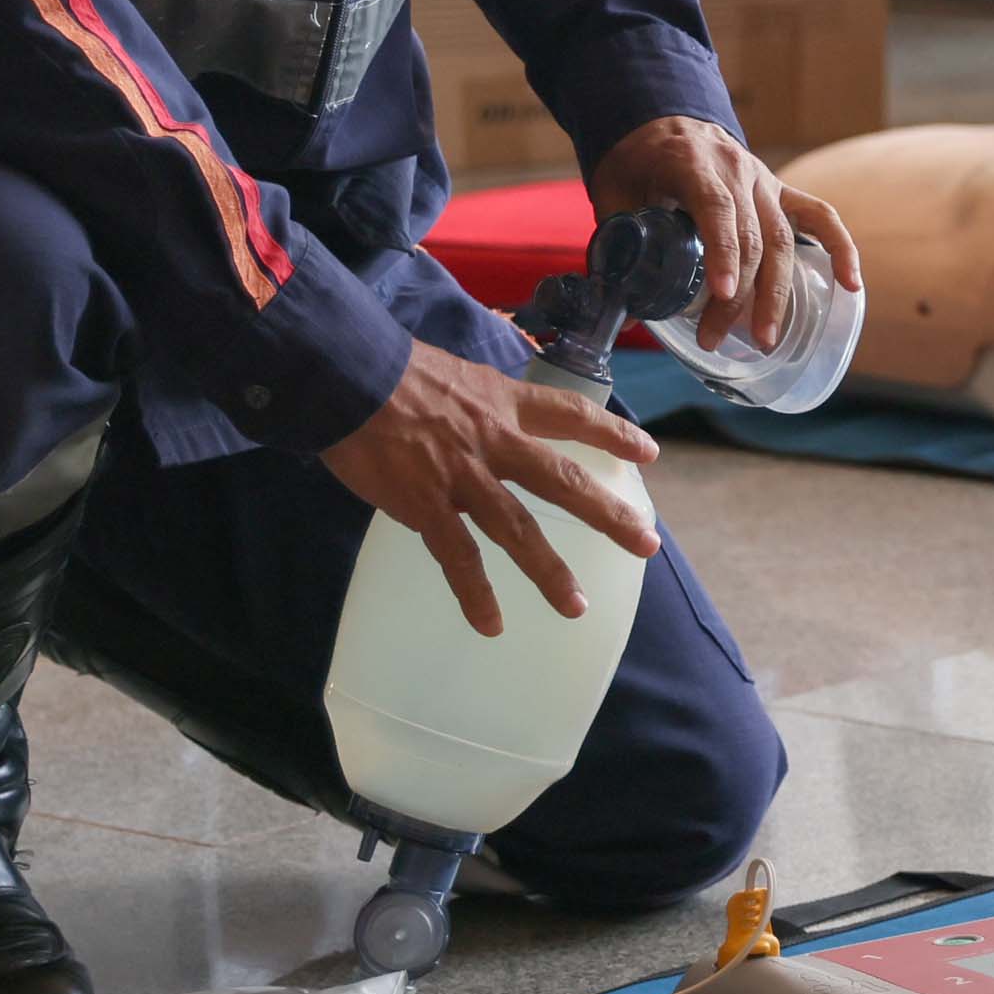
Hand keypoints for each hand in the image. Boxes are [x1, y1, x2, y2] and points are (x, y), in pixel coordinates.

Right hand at [322, 339, 658, 635]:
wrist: (345, 375)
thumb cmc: (389, 368)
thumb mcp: (452, 372)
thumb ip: (475, 400)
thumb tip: (478, 415)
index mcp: (502, 401)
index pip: (570, 414)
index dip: (611, 433)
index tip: (647, 453)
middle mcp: (494, 440)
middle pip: (562, 481)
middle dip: (607, 515)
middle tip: (646, 543)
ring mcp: (463, 476)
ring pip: (517, 529)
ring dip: (548, 572)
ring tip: (576, 607)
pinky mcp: (426, 504)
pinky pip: (457, 557)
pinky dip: (474, 594)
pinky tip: (491, 625)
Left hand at [586, 114, 860, 349]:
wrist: (662, 117)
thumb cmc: (636, 159)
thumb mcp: (613, 190)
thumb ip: (618, 237)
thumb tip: (622, 301)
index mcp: (694, 163)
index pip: (718, 209)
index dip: (722, 253)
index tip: (722, 293)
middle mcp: (737, 170)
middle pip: (752, 236)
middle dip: (739, 294)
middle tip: (715, 338)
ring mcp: (765, 181)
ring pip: (783, 238)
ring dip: (777, 292)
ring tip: (767, 339)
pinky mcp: (780, 191)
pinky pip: (820, 217)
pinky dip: (840, 249)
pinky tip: (851, 285)